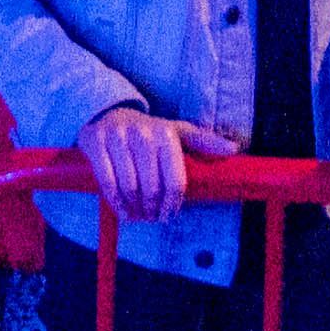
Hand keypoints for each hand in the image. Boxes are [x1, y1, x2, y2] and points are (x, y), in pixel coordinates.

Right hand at [79, 107, 237, 225]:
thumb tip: (233, 148)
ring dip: (134, 209)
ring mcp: (117, 137)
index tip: (169, 216)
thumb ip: (205, 142)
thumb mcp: (177, 132)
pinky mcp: (96, 142)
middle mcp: (142, 134)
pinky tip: (122, 210)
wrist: (108, 112)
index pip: (175, 182)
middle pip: (151, 188)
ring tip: (138, 216)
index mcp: (166, 133)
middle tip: (151, 218)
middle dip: (152, 210)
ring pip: (129, 187)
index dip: (173, 205)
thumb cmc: (148, 131)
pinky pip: (107, 181)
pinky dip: (116, 202)